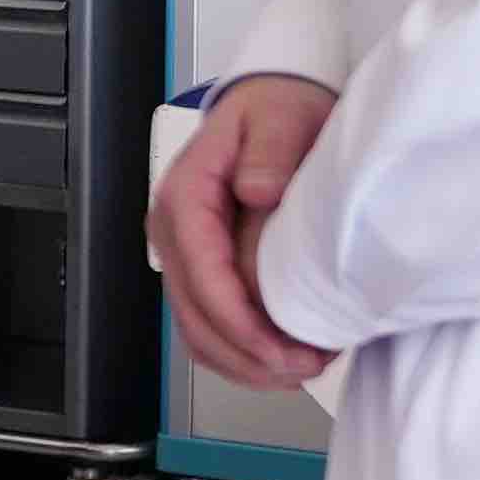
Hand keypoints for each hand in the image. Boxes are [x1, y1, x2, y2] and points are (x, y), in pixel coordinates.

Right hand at [155, 76, 341, 391]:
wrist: (272, 109)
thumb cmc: (276, 112)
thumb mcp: (280, 117)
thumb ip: (270, 151)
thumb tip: (257, 191)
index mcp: (185, 197)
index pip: (202, 276)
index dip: (240, 323)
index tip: (282, 349)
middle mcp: (174, 233)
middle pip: (195, 317)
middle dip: (248, 354)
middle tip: (305, 368)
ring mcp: (184, 257)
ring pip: (198, 333)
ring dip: (246, 363)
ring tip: (301, 370)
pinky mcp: (202, 273)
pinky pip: (209, 329)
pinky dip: (242, 355)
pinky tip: (282, 362)